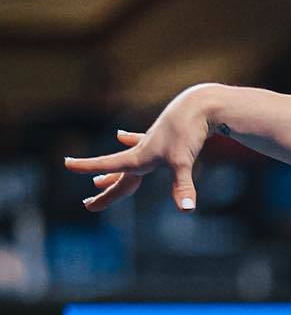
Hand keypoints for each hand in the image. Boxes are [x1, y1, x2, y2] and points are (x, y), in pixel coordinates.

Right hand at [64, 83, 213, 212]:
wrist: (200, 105)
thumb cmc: (189, 132)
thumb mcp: (183, 161)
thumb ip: (183, 185)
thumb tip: (187, 209)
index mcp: (140, 157)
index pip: (110, 165)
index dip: (87, 166)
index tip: (67, 163)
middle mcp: (142, 151)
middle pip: (119, 176)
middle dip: (105, 192)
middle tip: (87, 204)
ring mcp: (151, 144)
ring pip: (127, 163)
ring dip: (113, 173)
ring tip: (98, 182)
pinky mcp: (163, 137)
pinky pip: (142, 142)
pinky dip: (131, 141)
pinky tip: (121, 135)